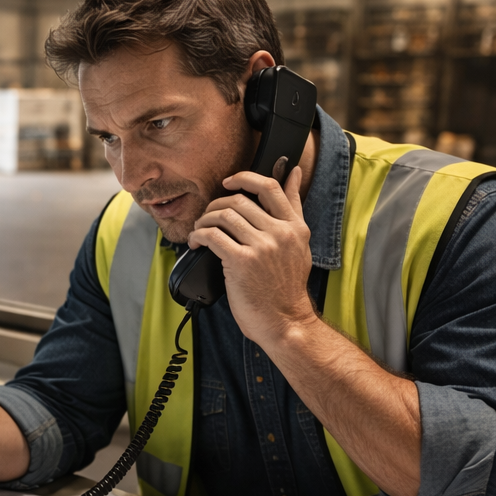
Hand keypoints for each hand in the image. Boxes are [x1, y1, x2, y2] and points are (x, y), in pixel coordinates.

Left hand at [188, 166, 317, 344]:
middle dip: (216, 204)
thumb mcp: (299, 244)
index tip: (230, 181)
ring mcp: (261, 247)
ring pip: (223, 215)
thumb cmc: (286, 287)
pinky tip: (196, 243)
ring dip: (204, 219)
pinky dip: (198, 235)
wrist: (284, 321)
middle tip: (208, 216)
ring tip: (200, 230)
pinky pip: (212, 236)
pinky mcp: (241, 261)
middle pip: (239, 200)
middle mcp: (280, 233)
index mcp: (295, 227)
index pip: (269, 187)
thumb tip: (293, 174)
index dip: (245, 177)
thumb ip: (294, 209)